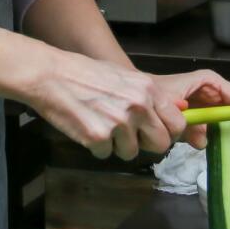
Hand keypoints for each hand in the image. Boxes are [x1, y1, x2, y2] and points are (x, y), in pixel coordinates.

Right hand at [24, 53, 190, 161]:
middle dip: (145, 143)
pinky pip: (105, 154)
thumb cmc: (85, 73)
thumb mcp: (124, 77)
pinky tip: (86, 127)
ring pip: (131, 152)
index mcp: (148, 90)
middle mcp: (139, 106)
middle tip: (127, 134)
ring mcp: (119, 123)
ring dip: (116, 145)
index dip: (167, 132)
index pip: (177, 124)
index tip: (155, 132)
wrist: (51, 75)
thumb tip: (176, 111)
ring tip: (100, 124)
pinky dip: (96, 146)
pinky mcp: (98, 137)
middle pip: (160, 144)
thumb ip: (148, 96)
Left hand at [157, 70, 229, 149]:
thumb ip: (187, 123)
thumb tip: (204, 141)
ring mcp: (210, 104)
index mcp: (211, 83)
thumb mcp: (170, 105)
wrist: (142, 95)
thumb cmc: (155, 91)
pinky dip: (220, 138)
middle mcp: (214, 92)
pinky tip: (220, 147)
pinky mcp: (204, 116)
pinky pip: (218, 127)